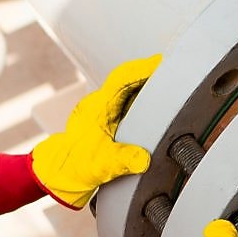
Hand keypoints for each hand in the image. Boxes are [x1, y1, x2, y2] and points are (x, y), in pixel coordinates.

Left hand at [30, 54, 159, 208]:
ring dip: (150, 88)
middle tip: (178, 73)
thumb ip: (122, 161)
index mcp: (97, 108)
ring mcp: (105, 110)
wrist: (60, 173)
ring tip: (174, 88)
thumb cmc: (74, 166)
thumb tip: (143, 159)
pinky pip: (129, 102)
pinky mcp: (109, 118)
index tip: (162, 63)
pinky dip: (144, 101)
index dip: (142, 69)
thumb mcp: (101, 165)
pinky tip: (159, 107)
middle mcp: (101, 104)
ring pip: (130, 90)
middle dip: (152, 75)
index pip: (121, 79)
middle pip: (129, 80)